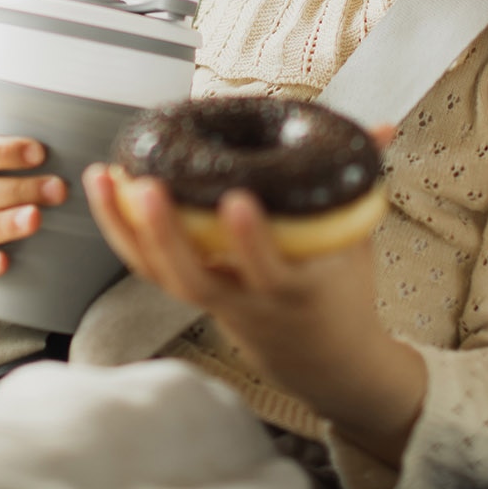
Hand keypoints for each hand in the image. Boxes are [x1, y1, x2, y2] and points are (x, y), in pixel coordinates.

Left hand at [82, 161, 425, 465]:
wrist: (325, 361)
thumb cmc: (340, 289)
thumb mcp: (356, 239)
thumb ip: (358, 181)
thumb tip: (382, 127)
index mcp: (298, 288)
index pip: (273, 270)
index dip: (253, 241)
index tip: (239, 201)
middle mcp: (249, 300)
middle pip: (197, 279)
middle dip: (167, 235)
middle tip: (147, 188)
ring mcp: (215, 301)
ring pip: (162, 276)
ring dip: (128, 228)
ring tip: (105, 178)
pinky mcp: (191, 295)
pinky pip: (149, 269)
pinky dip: (122, 231)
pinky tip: (105, 190)